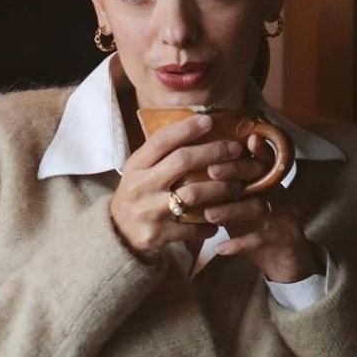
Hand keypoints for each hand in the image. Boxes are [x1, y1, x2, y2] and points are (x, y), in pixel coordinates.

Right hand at [109, 113, 247, 258]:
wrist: (118, 236)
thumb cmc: (139, 195)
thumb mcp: (141, 171)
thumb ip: (162, 154)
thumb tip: (198, 127)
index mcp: (136, 166)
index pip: (162, 140)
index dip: (187, 128)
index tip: (210, 121)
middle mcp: (141, 186)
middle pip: (182, 161)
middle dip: (214, 152)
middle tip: (236, 149)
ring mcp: (149, 211)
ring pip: (193, 194)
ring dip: (221, 189)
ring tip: (238, 186)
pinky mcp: (158, 234)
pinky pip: (193, 227)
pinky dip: (210, 224)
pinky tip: (220, 220)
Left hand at [203, 134, 321, 283]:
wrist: (287, 261)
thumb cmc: (257, 229)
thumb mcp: (242, 206)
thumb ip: (225, 192)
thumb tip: (192, 179)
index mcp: (268, 182)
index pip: (254, 160)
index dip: (238, 155)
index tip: (216, 151)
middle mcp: (278, 194)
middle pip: (259, 176)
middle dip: (233, 172)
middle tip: (210, 171)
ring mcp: (283, 216)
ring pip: (257, 208)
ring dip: (231, 210)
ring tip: (208, 214)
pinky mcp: (284, 239)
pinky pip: (260, 239)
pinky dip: (238, 244)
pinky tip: (220, 248)